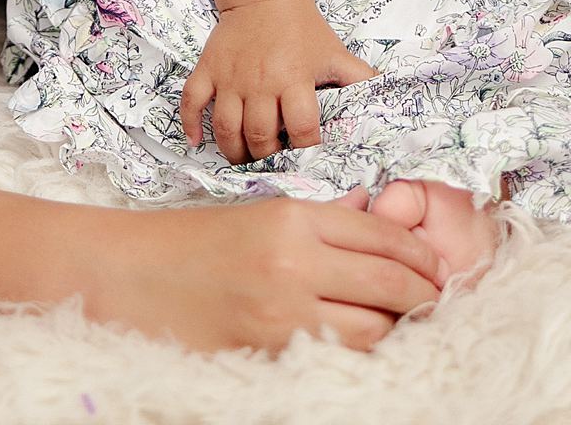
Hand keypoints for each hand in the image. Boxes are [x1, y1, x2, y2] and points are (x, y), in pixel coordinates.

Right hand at [87, 189, 447, 353]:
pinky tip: (362, 341)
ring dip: (394, 326)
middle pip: (389, 282)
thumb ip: (323, 225)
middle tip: (438, 297)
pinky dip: (355, 349)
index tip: (435, 263)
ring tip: (403, 321)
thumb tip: (380, 231)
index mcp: (296, 218)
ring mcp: (281, 311)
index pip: (383, 234)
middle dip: (424, 293)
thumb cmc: (198, 241)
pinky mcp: (266, 351)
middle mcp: (295, 263)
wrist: (132, 275)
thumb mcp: (265, 215)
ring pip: (370, 328)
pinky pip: (333, 355)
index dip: (419, 253)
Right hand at [182, 0, 377, 163]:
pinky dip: (191, 124)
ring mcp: (230, 76)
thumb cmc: (305, 32)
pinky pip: (192, 100)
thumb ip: (361, 79)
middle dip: (268, 154)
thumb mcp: (336, 54)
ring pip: (226, 127)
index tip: (304, 151)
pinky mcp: (208, 69)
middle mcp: (261, 80)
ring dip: (234, 150)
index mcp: (295, 77)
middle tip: (273, 157)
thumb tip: (389, 101)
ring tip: (245, 156)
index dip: (305, 146)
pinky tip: (198, 140)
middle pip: (260, 134)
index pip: (301, 127)